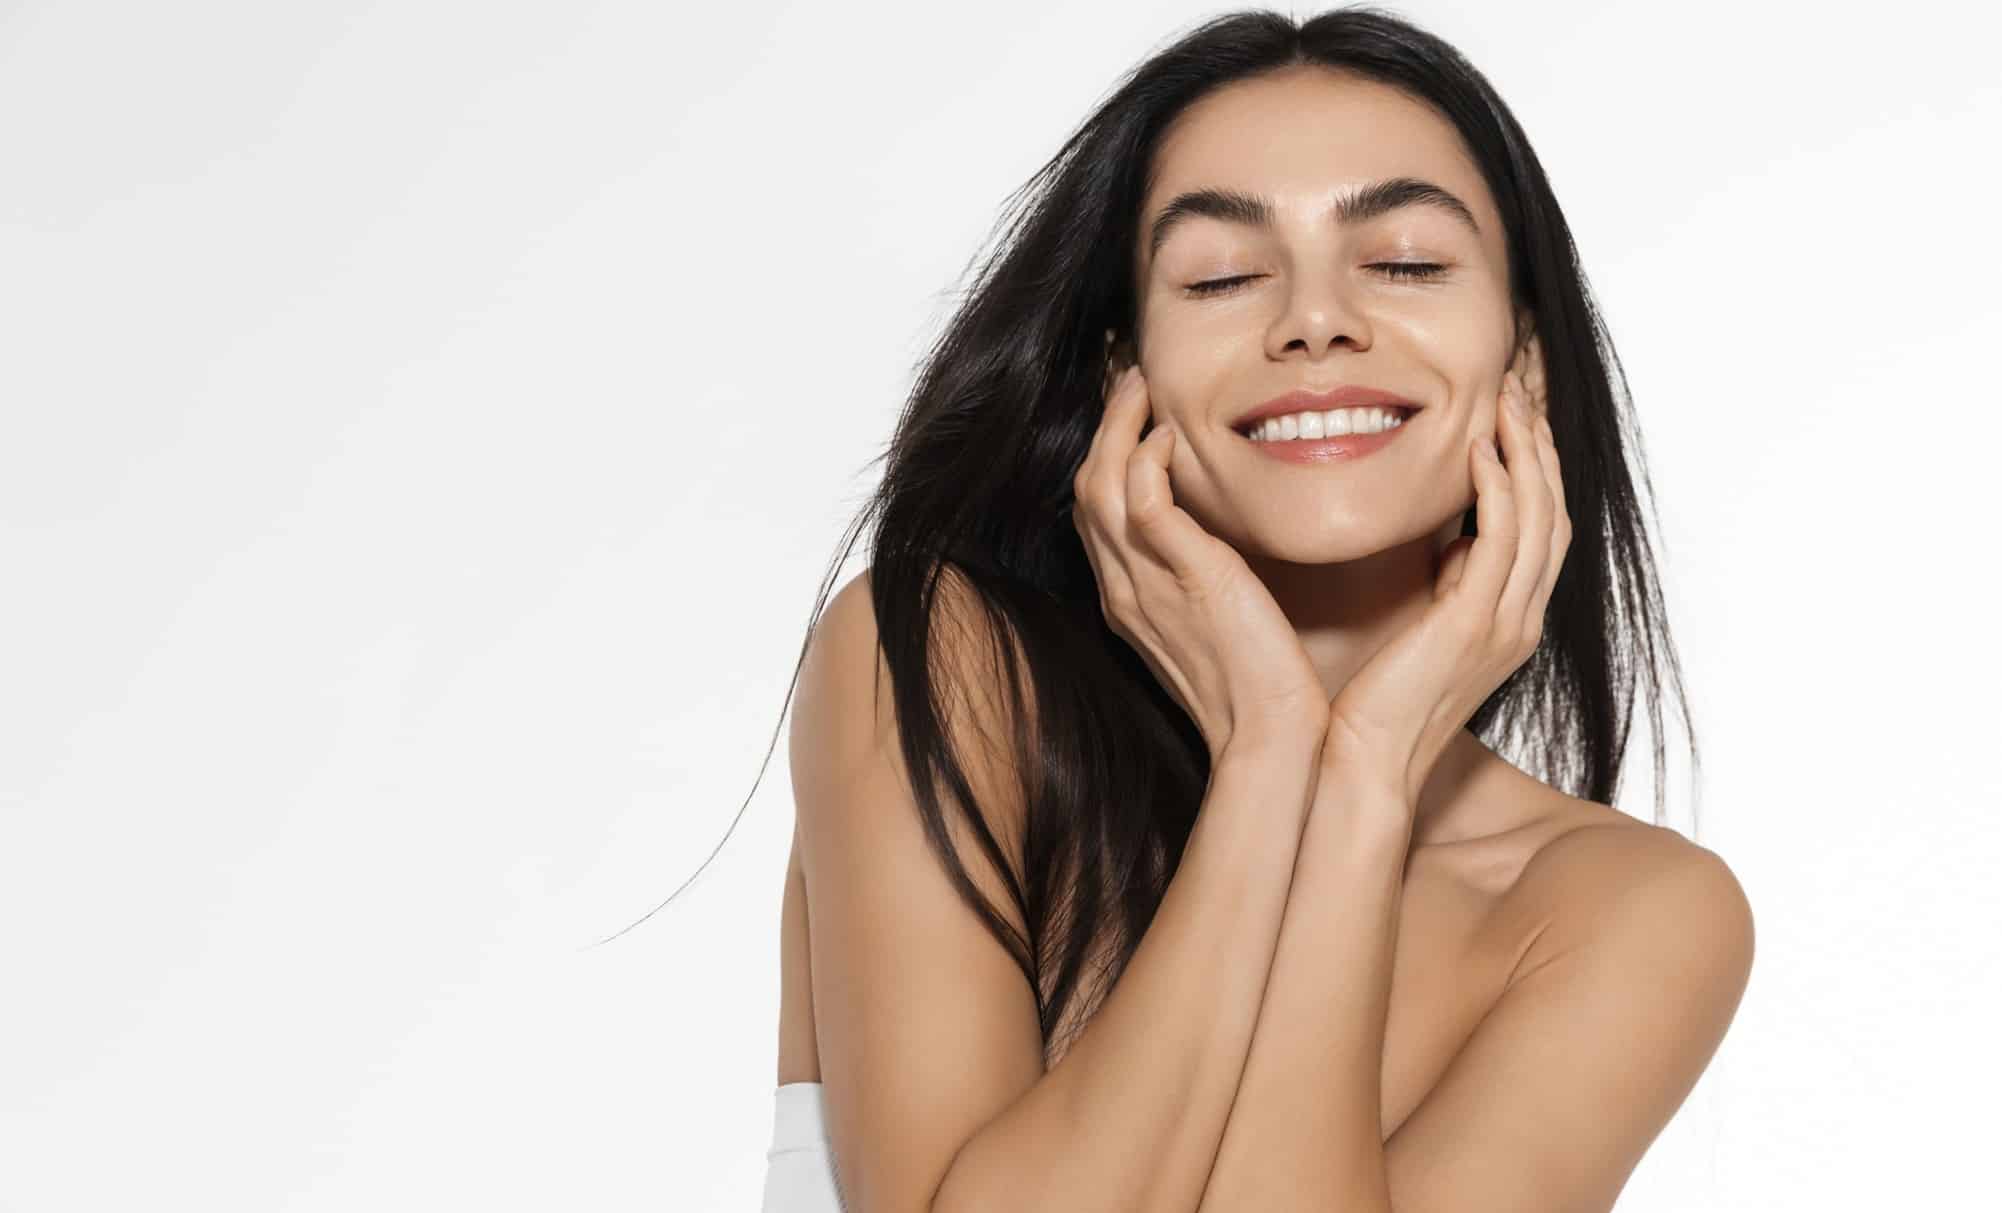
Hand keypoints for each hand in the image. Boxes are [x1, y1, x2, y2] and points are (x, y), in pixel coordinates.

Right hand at [1071, 363, 1329, 763]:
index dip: (1106, 457)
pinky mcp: (1184, 578)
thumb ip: (1200, 580)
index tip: (1132, 417)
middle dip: (1105, 428)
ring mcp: (1144, 585)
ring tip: (1142, 387)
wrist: (1268, 737)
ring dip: (1119, 427)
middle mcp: (1123, 589)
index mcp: (1127, 600)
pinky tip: (1171, 436)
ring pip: (1100, 487)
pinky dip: (1148, 462)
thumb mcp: (1214, 624)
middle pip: (1086, 490)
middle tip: (1131, 381)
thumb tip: (1214, 545)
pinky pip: (1143, 504)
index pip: (1096, 514)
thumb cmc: (1256, 686)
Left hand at [1321, 336, 1569, 805]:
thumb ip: (1448, 587)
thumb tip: (1452, 545)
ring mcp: (1505, 624)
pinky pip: (1503, 542)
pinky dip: (1500, 489)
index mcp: (1509, 620)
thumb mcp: (1424, 630)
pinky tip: (1482, 450)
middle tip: (1518, 385)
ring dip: (1526, 451)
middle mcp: (1520, 620)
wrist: (1365, 767)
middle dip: (1540, 444)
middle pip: (1554, 511)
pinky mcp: (1475, 626)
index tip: (1514, 413)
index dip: (1534, 466)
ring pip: (1539, 517)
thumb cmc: (1376, 704)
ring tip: (1506, 398)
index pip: (1540, 526)